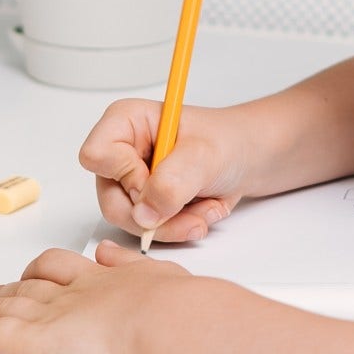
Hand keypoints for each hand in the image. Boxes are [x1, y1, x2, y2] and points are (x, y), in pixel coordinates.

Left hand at [0, 240, 191, 353]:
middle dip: (4, 291)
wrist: (171, 322)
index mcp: (102, 279)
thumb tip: (108, 251)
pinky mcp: (35, 341)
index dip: (39, 273)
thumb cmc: (181, 307)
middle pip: (26, 287)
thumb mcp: (161, 275)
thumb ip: (131, 265)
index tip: (29, 275)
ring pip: (3, 307)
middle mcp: (71, 293)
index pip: (59, 269)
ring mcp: (50, 315)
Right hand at [77, 98, 253, 243]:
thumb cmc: (232, 141)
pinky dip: (181, 227)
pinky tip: (204, 212)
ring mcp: (133, 180)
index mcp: (126, 122)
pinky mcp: (148, 202)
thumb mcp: (204, 156)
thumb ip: (171, 182)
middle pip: (111, 200)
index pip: (97, 156)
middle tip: (192, 211)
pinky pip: (151, 231)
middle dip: (157, 214)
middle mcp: (123, 151)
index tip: (161, 176)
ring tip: (206, 209)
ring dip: (174, 224)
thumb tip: (143, 214)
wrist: (257, 157)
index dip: (127, 176)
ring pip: (132, 222)